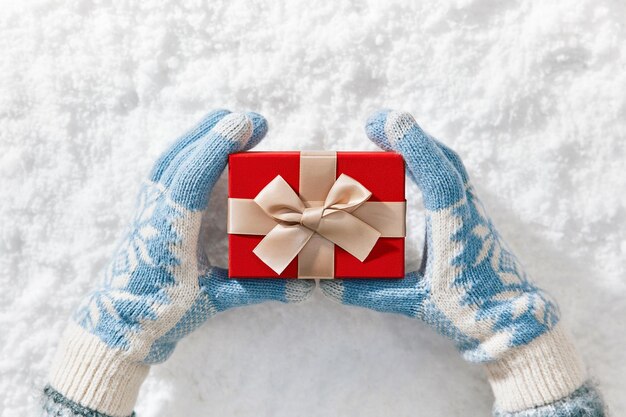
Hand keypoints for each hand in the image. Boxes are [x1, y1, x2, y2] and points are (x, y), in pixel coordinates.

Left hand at [44, 110, 313, 416]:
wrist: (117, 328)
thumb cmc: (160, 315)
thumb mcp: (212, 302)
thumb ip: (257, 290)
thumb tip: (302, 288)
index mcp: (170, 231)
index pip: (192, 175)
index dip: (219, 146)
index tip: (247, 124)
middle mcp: (156, 213)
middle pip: (180, 156)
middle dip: (215, 131)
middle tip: (254, 121)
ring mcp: (148, 209)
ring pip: (170, 160)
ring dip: (201, 136)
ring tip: (232, 125)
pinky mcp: (148, 212)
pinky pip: (166, 171)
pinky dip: (188, 152)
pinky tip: (206, 150)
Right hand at [321, 110, 603, 415]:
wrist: (511, 323)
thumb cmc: (470, 312)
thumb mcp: (416, 303)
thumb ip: (372, 293)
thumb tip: (332, 285)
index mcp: (455, 225)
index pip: (438, 174)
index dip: (414, 144)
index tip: (388, 120)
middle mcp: (466, 211)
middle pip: (444, 159)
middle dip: (409, 135)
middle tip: (374, 123)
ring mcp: (471, 212)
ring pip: (449, 166)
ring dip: (419, 146)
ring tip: (387, 138)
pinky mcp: (471, 218)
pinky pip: (451, 178)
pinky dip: (428, 163)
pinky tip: (409, 169)